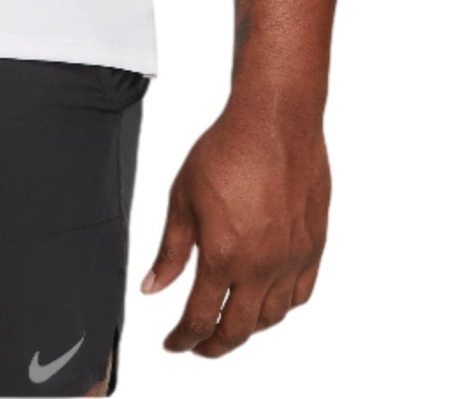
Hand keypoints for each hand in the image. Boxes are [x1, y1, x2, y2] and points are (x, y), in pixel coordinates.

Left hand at [140, 95, 328, 355]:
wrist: (274, 123)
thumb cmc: (227, 150)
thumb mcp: (182, 198)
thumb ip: (171, 250)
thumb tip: (153, 288)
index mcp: (224, 257)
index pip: (200, 319)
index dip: (183, 340)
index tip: (174, 344)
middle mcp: (261, 267)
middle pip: (238, 330)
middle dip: (214, 345)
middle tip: (199, 345)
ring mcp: (291, 259)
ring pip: (271, 317)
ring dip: (248, 328)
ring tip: (230, 322)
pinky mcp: (313, 247)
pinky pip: (300, 295)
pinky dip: (282, 308)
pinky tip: (267, 301)